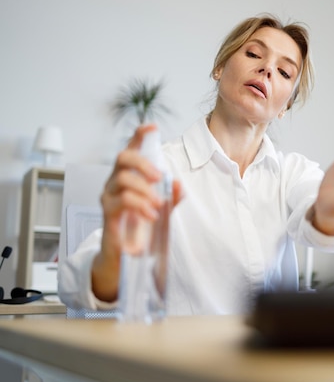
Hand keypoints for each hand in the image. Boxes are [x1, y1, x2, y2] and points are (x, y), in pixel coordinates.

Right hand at [92, 124, 182, 301]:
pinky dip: (139, 205)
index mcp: (128, 176)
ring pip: (122, 179)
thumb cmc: (141, 226)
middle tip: (159, 177)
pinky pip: (121, 201)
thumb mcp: (162, 208)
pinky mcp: (108, 213)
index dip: (138, 136)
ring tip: (157, 205)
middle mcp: (114, 182)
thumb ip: (171, 196)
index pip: (130, 150)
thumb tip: (178, 183)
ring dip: (145, 190)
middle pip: (122, 158)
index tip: (151, 127)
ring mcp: (108, 196)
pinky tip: (151, 214)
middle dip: (143, 163)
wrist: (126, 254)